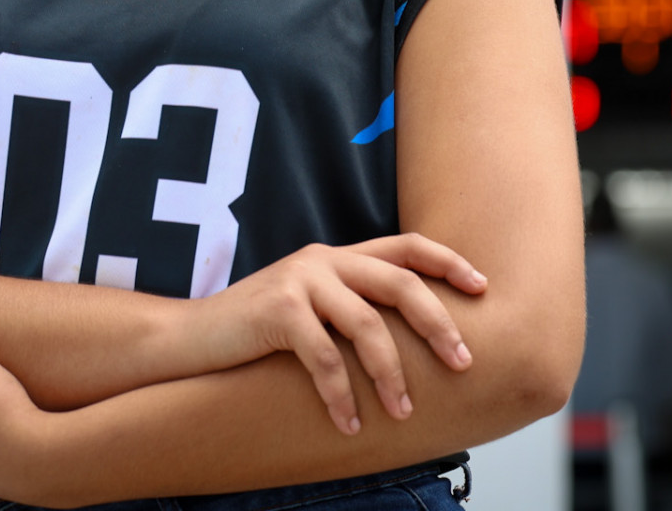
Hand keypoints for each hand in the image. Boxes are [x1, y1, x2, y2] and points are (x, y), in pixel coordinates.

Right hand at [188, 233, 485, 435]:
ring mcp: (300, 280)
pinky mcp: (276, 310)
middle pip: (400, 284)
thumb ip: (349, 309)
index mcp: (338, 256)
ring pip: (366, 326)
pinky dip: (341, 395)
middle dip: (438, 325)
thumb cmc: (256, 334)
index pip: (406, 246)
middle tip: (463, 364)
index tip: (483, 288)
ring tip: (403, 413)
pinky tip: (350, 424)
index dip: (449, 263)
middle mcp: (324, 259)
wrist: (189, 338)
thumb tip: (409, 343)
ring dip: (390, 374)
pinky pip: (323, 357)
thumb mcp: (309, 309)